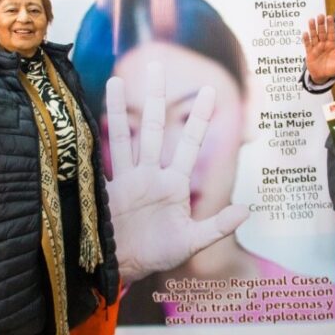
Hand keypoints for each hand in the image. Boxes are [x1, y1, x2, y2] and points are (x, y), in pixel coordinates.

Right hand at [105, 62, 248, 282]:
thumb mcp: (191, 242)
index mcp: (173, 182)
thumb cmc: (159, 253)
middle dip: (157, 98)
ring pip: (124, 137)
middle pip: (155, 128)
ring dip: (120, 110)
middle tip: (157, 66)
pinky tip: (86, 117)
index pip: (189, 143)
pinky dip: (93, 141)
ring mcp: (126, 179)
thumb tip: (248, 209)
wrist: (124, 268)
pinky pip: (99, 160)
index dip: (198, 118)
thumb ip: (217, 226)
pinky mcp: (105, 189)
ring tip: (117, 80)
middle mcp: (150, 173)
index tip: (210, 91)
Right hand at [302, 14, 334, 83]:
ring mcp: (316, 48)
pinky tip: (305, 33)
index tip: (329, 17)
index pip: (331, 33)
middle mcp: (323, 44)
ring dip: (313, 29)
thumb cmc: (333, 68)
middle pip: (322, 32)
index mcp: (332, 44)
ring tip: (311, 20)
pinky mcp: (309, 53)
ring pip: (314, 36)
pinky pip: (307, 45)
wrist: (323, 76)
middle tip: (320, 15)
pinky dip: (306, 40)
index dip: (330, 25)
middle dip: (321, 24)